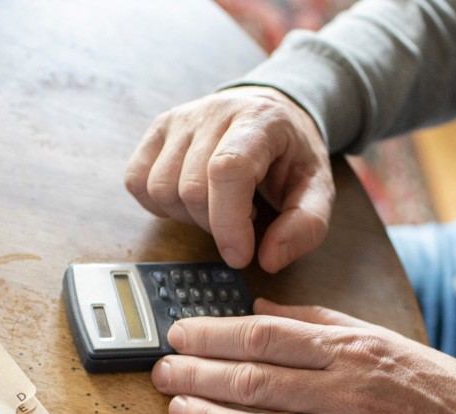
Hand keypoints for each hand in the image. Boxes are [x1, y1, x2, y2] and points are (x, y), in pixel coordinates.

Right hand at [125, 86, 333, 271]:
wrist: (271, 111)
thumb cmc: (291, 155)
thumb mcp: (317, 189)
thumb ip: (305, 226)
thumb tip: (268, 260)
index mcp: (258, 120)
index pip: (227, 170)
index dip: (228, 222)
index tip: (240, 256)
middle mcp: (213, 111)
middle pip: (191, 188)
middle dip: (214, 225)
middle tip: (240, 222)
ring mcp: (179, 119)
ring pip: (159, 188)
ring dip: (187, 216)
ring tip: (217, 207)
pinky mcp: (156, 130)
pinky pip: (137, 182)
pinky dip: (160, 205)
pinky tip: (190, 202)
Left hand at [151, 300, 455, 413]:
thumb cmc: (436, 389)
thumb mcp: (383, 339)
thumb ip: (319, 324)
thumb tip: (258, 309)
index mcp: (351, 351)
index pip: (265, 338)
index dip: (212, 336)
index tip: (178, 336)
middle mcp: (347, 393)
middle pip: (254, 382)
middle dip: (197, 376)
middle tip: (161, 373)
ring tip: (177, 411)